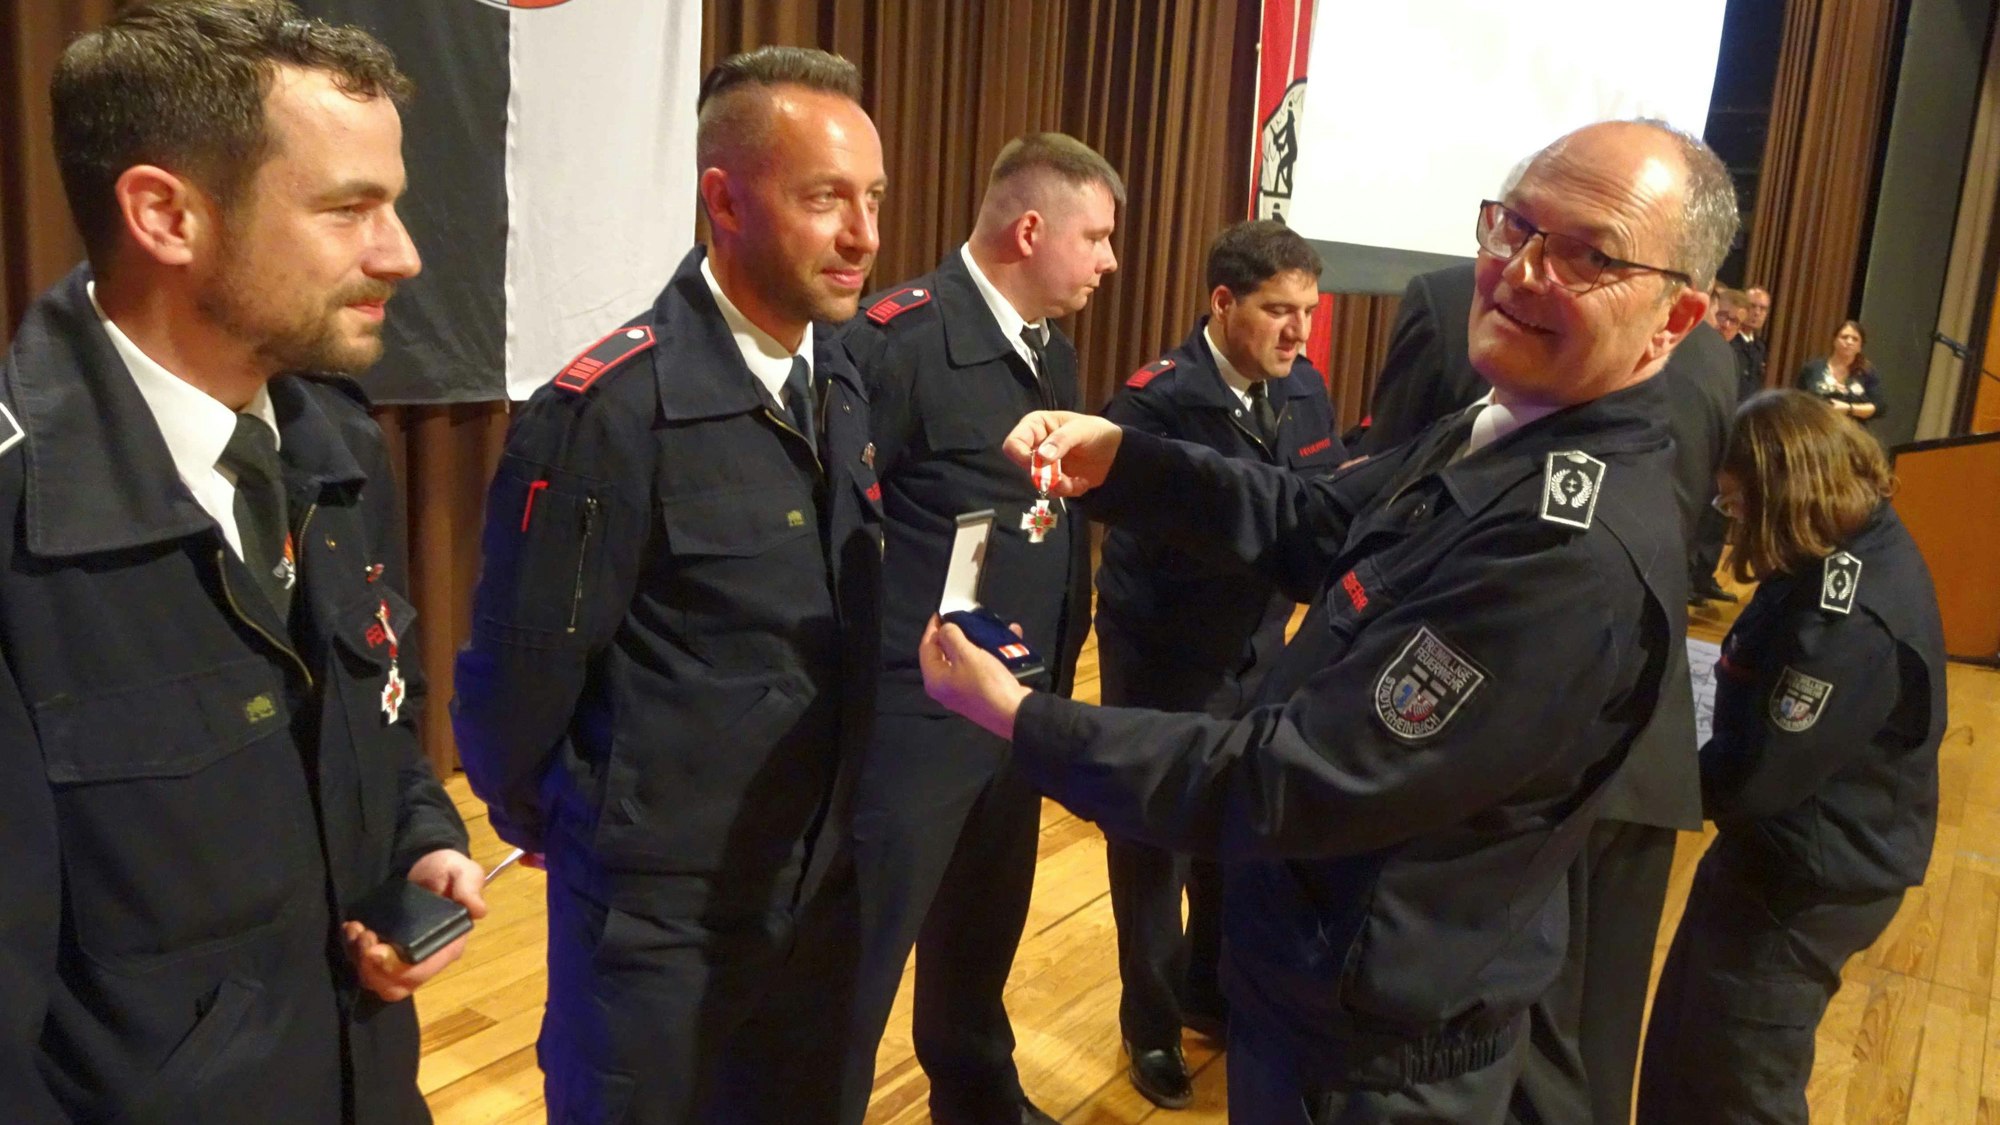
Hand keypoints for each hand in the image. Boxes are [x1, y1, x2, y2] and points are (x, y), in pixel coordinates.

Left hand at [343, 849, 486, 1002]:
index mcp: (448, 946)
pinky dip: (353, 953)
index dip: (396, 969)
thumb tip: (478, 910)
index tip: (375, 948)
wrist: (427, 863)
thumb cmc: (447, 870)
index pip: (421, 973)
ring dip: (360, 962)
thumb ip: (469, 887)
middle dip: (373, 970)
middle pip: (396, 987)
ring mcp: (403, 958)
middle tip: (364, 939)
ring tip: (357, 931)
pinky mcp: (385, 951)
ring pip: (378, 982)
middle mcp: (426, 960)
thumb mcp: (464, 871)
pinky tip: (353, 928)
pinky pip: (366, 968)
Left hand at [919, 615, 1033, 739]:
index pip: (926, 648)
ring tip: (984, 626)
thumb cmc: (986, 683)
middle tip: (963, 617)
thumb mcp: (966, 655)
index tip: (941, 611)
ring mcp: (964, 690)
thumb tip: (945, 628)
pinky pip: (981, 665)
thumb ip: (952, 637)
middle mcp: (945, 687)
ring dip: (975, 641)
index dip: (932, 628)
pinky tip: (1004, 639)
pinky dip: (990, 651)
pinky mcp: (981, 690)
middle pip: (944, 653)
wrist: (1015, 712)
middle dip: (955, 633)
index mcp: (935, 680)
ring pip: (965, 658)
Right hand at [1002, 411, 1122, 496]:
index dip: (1020, 455)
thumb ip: (1061, 440)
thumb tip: (1041, 456)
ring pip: (1038, 482)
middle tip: (1062, 477)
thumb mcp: (1081, 430)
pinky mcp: (1054, 479)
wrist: (1115, 452)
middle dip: (1045, 475)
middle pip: (1024, 466)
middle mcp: (1035, 446)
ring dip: (1058, 485)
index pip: (1014, 443)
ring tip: (1076, 482)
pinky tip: (1081, 482)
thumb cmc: (1096, 432)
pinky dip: (1068, 490)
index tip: (1038, 464)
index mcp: (1036, 426)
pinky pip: (1053, 491)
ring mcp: (1045, 464)